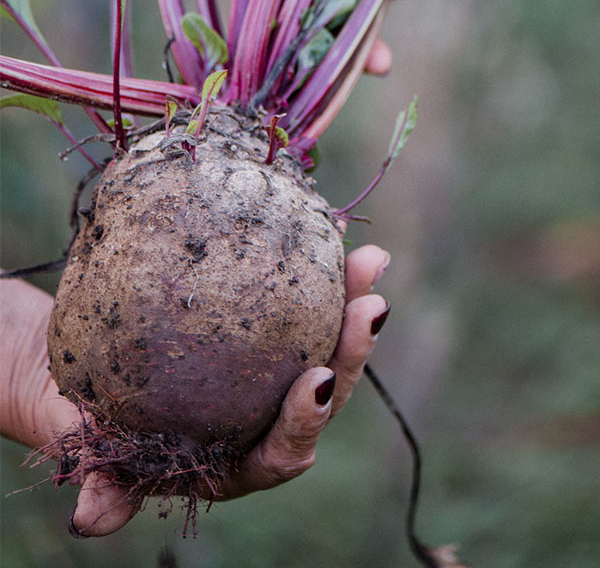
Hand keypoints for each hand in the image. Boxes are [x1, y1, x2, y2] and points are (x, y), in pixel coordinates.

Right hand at [1, 245, 390, 536]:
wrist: (78, 376)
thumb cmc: (90, 418)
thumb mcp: (91, 448)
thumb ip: (106, 483)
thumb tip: (93, 519)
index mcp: (233, 460)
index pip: (281, 452)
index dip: (304, 423)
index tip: (315, 382)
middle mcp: (260, 419)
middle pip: (322, 393)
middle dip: (351, 353)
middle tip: (370, 305)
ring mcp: (266, 375)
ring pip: (324, 344)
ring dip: (350, 302)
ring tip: (369, 258)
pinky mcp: (262, 337)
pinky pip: (300, 308)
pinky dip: (319, 276)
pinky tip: (332, 236)